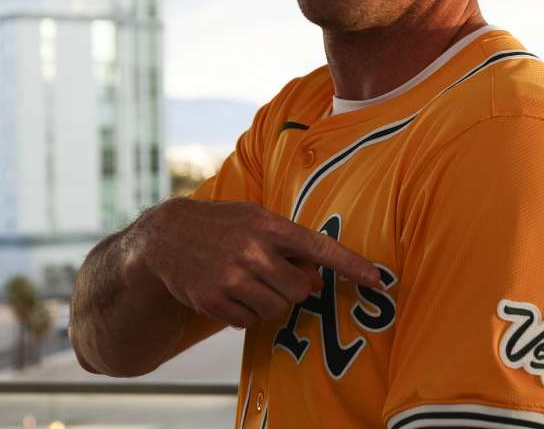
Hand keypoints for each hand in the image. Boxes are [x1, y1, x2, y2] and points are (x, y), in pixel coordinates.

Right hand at [129, 199, 381, 328]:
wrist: (165, 236)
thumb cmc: (222, 225)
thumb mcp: (256, 220)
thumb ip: (290, 246)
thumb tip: (319, 280)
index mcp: (268, 225)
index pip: (320, 247)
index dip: (351, 266)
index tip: (377, 279)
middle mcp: (252, 251)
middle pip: (299, 290)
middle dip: (293, 288)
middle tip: (273, 275)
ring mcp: (231, 277)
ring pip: (276, 309)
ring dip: (270, 302)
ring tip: (250, 282)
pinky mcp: (212, 300)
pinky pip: (250, 322)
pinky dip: (247, 314)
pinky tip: (231, 293)